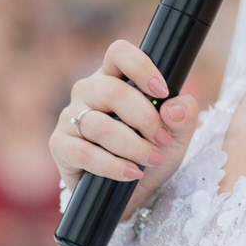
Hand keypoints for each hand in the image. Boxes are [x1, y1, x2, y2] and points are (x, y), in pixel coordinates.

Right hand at [51, 39, 200, 222]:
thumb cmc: (152, 151)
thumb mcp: (178, 134)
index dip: (141, 67)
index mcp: (115, 77)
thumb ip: (184, 116)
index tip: (162, 91)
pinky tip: (131, 173)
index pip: (119, 53)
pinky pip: (82, 152)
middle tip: (163, 140)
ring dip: (132, 146)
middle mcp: (89, 91)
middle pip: (111, 91)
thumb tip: (173, 109)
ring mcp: (71, 117)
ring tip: (152, 159)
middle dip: (144, 119)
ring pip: (97, 124)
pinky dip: (112, 165)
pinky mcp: (60, 145)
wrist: (133, 192)